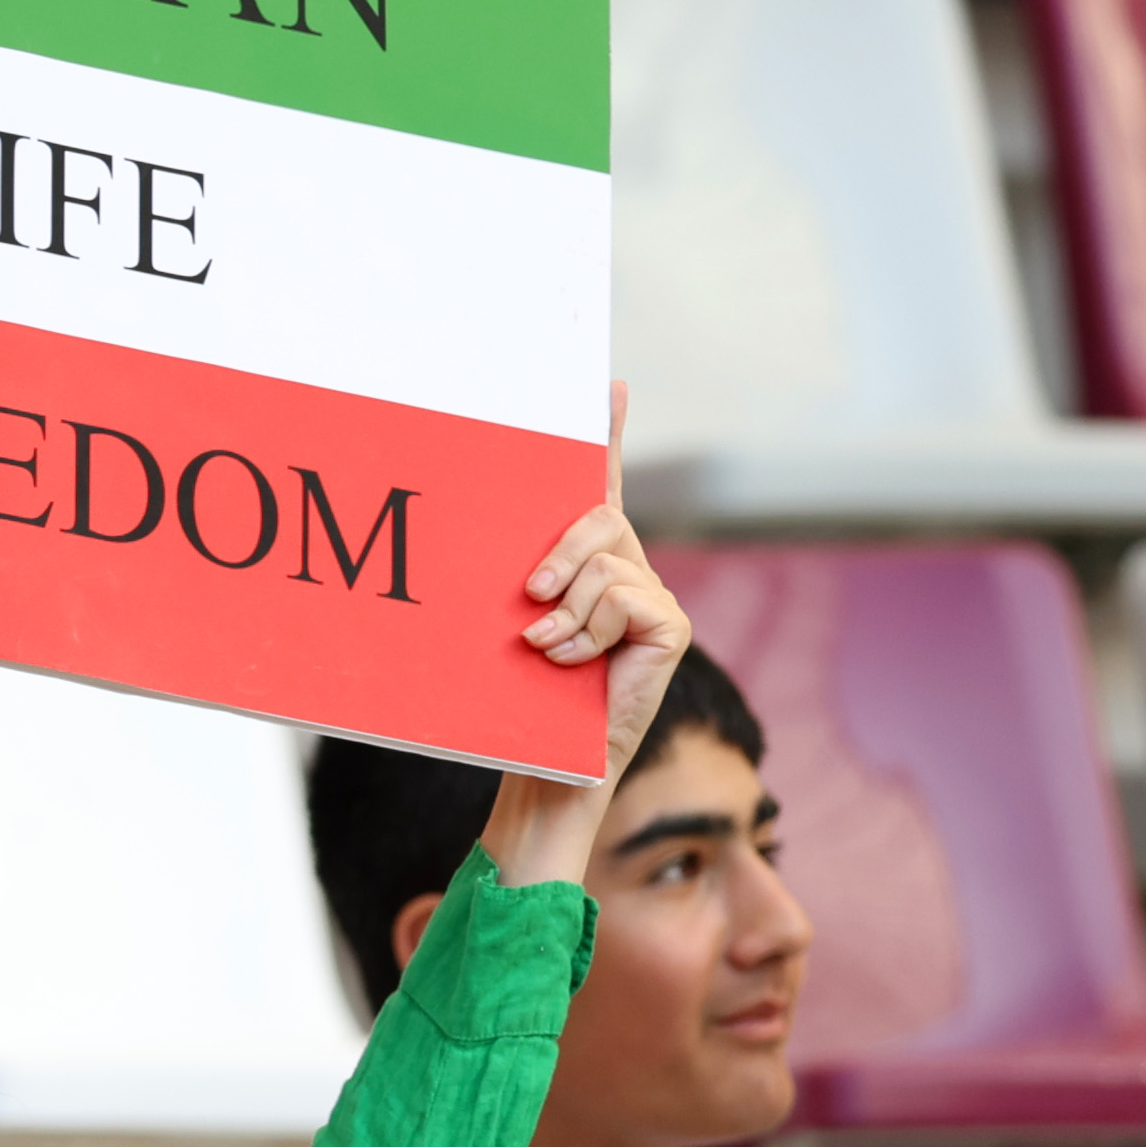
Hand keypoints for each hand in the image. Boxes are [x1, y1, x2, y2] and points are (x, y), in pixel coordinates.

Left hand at [472, 389, 691, 893]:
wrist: (547, 762)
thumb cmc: (521, 696)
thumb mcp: (508, 621)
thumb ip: (512, 577)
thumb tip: (476, 544)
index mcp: (588, 563)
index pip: (601, 486)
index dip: (607, 435)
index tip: (607, 384)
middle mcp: (626, 571)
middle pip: (596, 517)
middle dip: (557, 551)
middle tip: (528, 596)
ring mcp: (653, 599)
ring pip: (604, 561)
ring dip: (563, 609)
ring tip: (545, 648)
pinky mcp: (669, 627)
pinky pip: (623, 597)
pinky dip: (587, 631)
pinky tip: (573, 661)